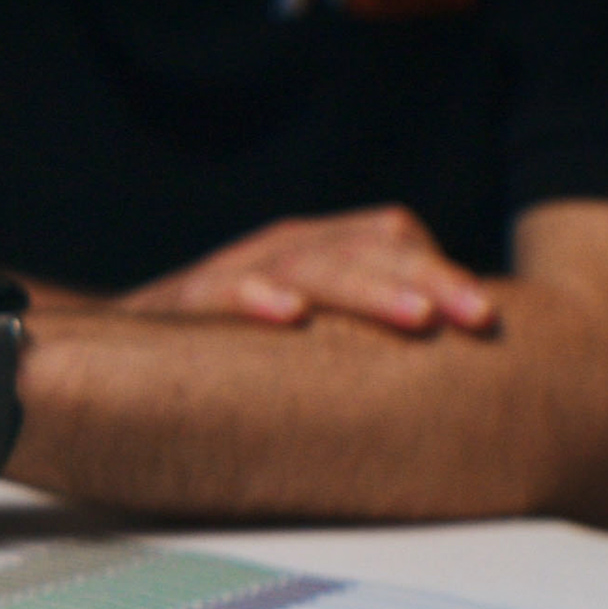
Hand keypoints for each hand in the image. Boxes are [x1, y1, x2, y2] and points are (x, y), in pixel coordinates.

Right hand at [113, 204, 494, 333]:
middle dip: (428, 279)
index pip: (393, 237)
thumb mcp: (304, 326)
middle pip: (367, 246)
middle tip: (475, 317)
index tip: (488, 319)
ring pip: (313, 264)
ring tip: (417, 317)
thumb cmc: (229, 343)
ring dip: (369, 289)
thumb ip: (360, 329)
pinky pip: (225, 291)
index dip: (443, 270)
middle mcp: (286, 247)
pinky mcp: (188, 299)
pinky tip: (289, 316)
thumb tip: (446, 371)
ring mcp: (239, 268)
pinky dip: (257, 298)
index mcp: (320, 248)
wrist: (120, 341)